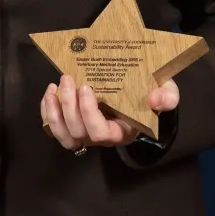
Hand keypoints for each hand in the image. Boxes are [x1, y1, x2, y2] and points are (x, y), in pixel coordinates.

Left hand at [40, 74, 179, 150]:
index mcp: (122, 131)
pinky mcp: (73, 125)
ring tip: (54, 87)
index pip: (101, 133)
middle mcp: (101, 136)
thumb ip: (167, 97)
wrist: (141, 91)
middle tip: (68, 79)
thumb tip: (154, 99)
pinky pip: (55, 128)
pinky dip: (47, 112)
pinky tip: (50, 93)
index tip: (87, 87)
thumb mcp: (167, 92)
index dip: (89, 113)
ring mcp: (86, 132)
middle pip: (78, 132)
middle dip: (69, 106)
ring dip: (54, 112)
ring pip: (64, 135)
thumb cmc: (152, 93)